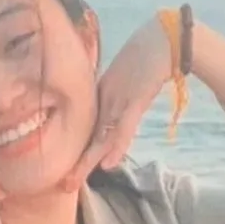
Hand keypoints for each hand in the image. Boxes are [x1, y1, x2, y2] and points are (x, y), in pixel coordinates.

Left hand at [61, 16, 174, 190]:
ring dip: (88, 161)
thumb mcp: (126, 81)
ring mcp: (118, 100)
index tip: (66, 172)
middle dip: (77, 163)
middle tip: (63, 185)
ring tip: (74, 181)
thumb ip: (117, 99)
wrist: (161, 38)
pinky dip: (116, 146)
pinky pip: (124, 127)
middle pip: (89, 137)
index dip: (77, 151)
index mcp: (101, 96)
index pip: (86, 130)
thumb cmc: (144, 57)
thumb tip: (111, 119)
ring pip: (100, 137)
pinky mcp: (134, 99)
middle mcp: (104, 100)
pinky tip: (107, 163)